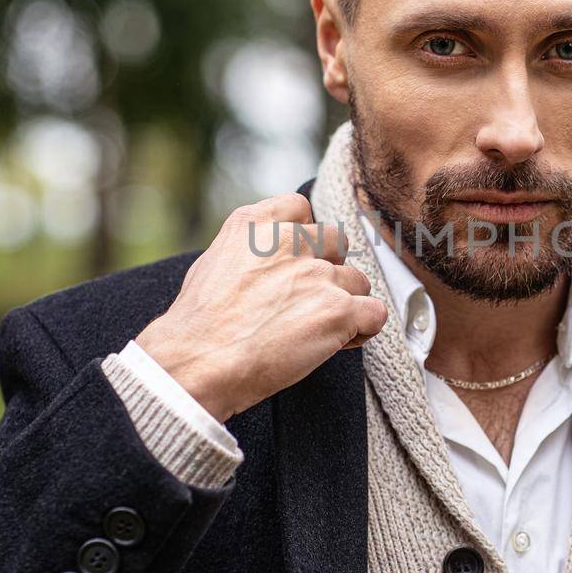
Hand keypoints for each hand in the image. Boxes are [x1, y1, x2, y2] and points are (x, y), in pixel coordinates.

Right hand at [136, 193, 387, 422]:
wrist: (196, 364)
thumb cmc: (198, 326)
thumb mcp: (213, 264)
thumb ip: (248, 250)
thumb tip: (265, 259)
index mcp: (254, 225)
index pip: (300, 209)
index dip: (305, 237)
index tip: (297, 262)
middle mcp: (290, 241)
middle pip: (336, 243)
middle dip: (327, 271)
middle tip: (306, 303)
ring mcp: (316, 274)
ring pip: (358, 281)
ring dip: (344, 304)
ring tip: (317, 331)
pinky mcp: (337, 310)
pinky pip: (374, 313)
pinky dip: (364, 329)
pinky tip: (340, 342)